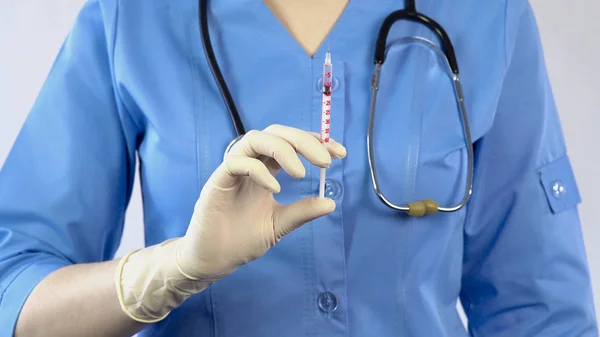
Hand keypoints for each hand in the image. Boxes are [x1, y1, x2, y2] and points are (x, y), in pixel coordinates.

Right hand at [176, 124, 346, 279]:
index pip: (291, 144)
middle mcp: (250, 164)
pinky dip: (259, 171)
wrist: (214, 260)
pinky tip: (274, 190)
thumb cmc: (242, 240)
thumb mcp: (279, 225)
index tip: (340, 153)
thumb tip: (330, 202)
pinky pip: (237, 162)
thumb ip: (302, 212)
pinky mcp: (218, 181)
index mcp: (265, 170)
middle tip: (326, 159)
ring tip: (301, 173)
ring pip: (255, 138)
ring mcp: (233, 170)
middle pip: (276, 134)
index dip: (314, 142)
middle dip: (304, 140)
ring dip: (283, 149)